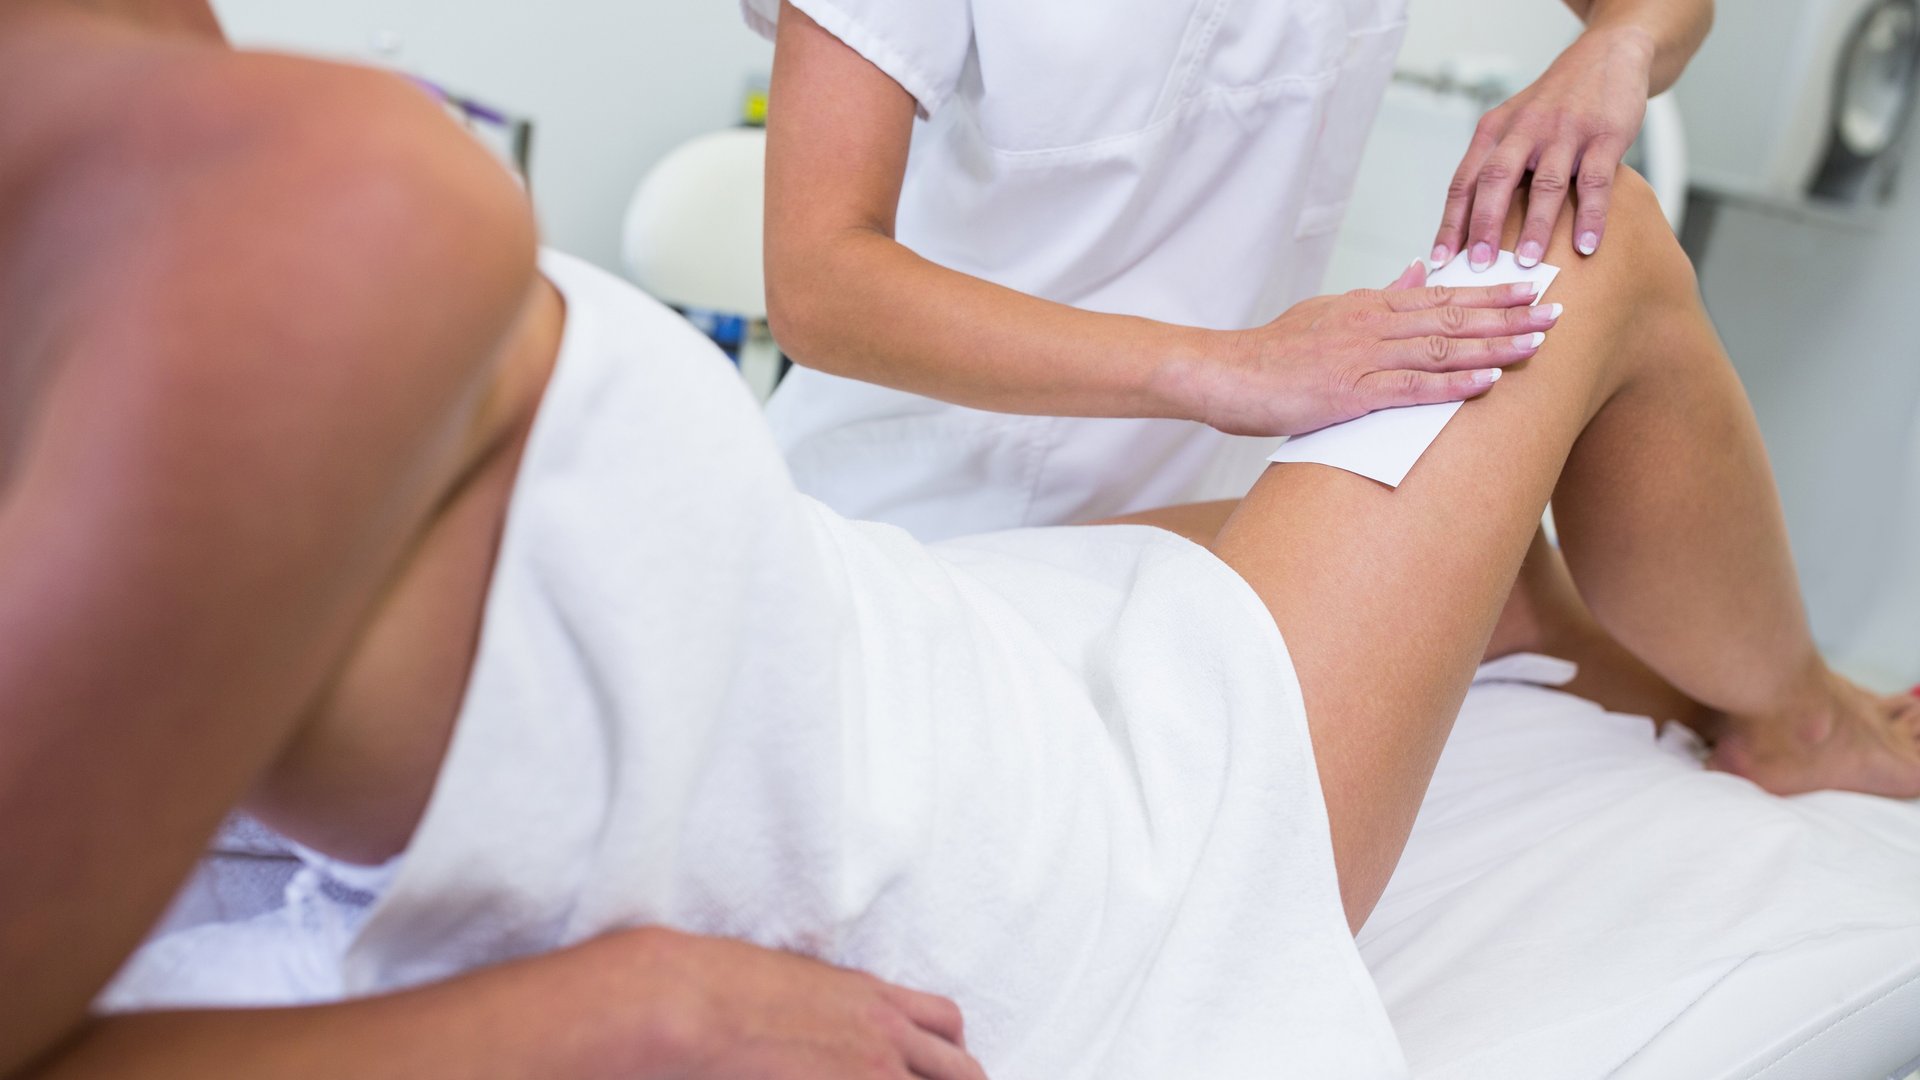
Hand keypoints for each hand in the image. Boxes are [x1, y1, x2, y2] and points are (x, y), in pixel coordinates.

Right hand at [616, 927, 987, 1079]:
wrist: (693, 1000)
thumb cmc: (719, 987)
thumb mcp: (788, 985)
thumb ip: (822, 1007)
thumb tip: (818, 1021)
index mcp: (871, 996)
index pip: (947, 1023)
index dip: (951, 1057)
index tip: (941, 1074)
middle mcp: (884, 1031)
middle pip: (963, 1071)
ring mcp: (871, 1068)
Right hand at [1192, 262, 1555, 436]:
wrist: (1221, 373)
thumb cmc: (1270, 352)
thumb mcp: (1326, 311)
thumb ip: (1375, 295)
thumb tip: (1415, 271)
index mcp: (1368, 305)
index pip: (1441, 294)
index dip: (1490, 292)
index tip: (1532, 289)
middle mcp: (1372, 323)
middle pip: (1452, 315)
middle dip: (1508, 314)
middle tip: (1557, 311)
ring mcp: (1361, 356)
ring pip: (1441, 346)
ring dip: (1494, 344)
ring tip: (1539, 343)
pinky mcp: (1348, 392)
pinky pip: (1410, 386)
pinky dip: (1451, 383)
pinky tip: (1487, 381)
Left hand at [1430, 27, 1656, 270]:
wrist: (1606, 54)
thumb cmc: (1554, 103)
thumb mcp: (1513, 124)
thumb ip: (1494, 165)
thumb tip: (1472, 229)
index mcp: (1494, 131)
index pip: (1464, 182)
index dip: (1451, 223)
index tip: (1441, 260)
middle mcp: (1524, 130)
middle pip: (1495, 181)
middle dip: (1484, 226)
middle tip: (1478, 264)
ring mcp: (1565, 132)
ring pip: (1544, 184)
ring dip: (1534, 226)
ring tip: (1527, 263)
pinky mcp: (1604, 135)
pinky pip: (1594, 181)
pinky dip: (1590, 215)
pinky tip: (1586, 246)